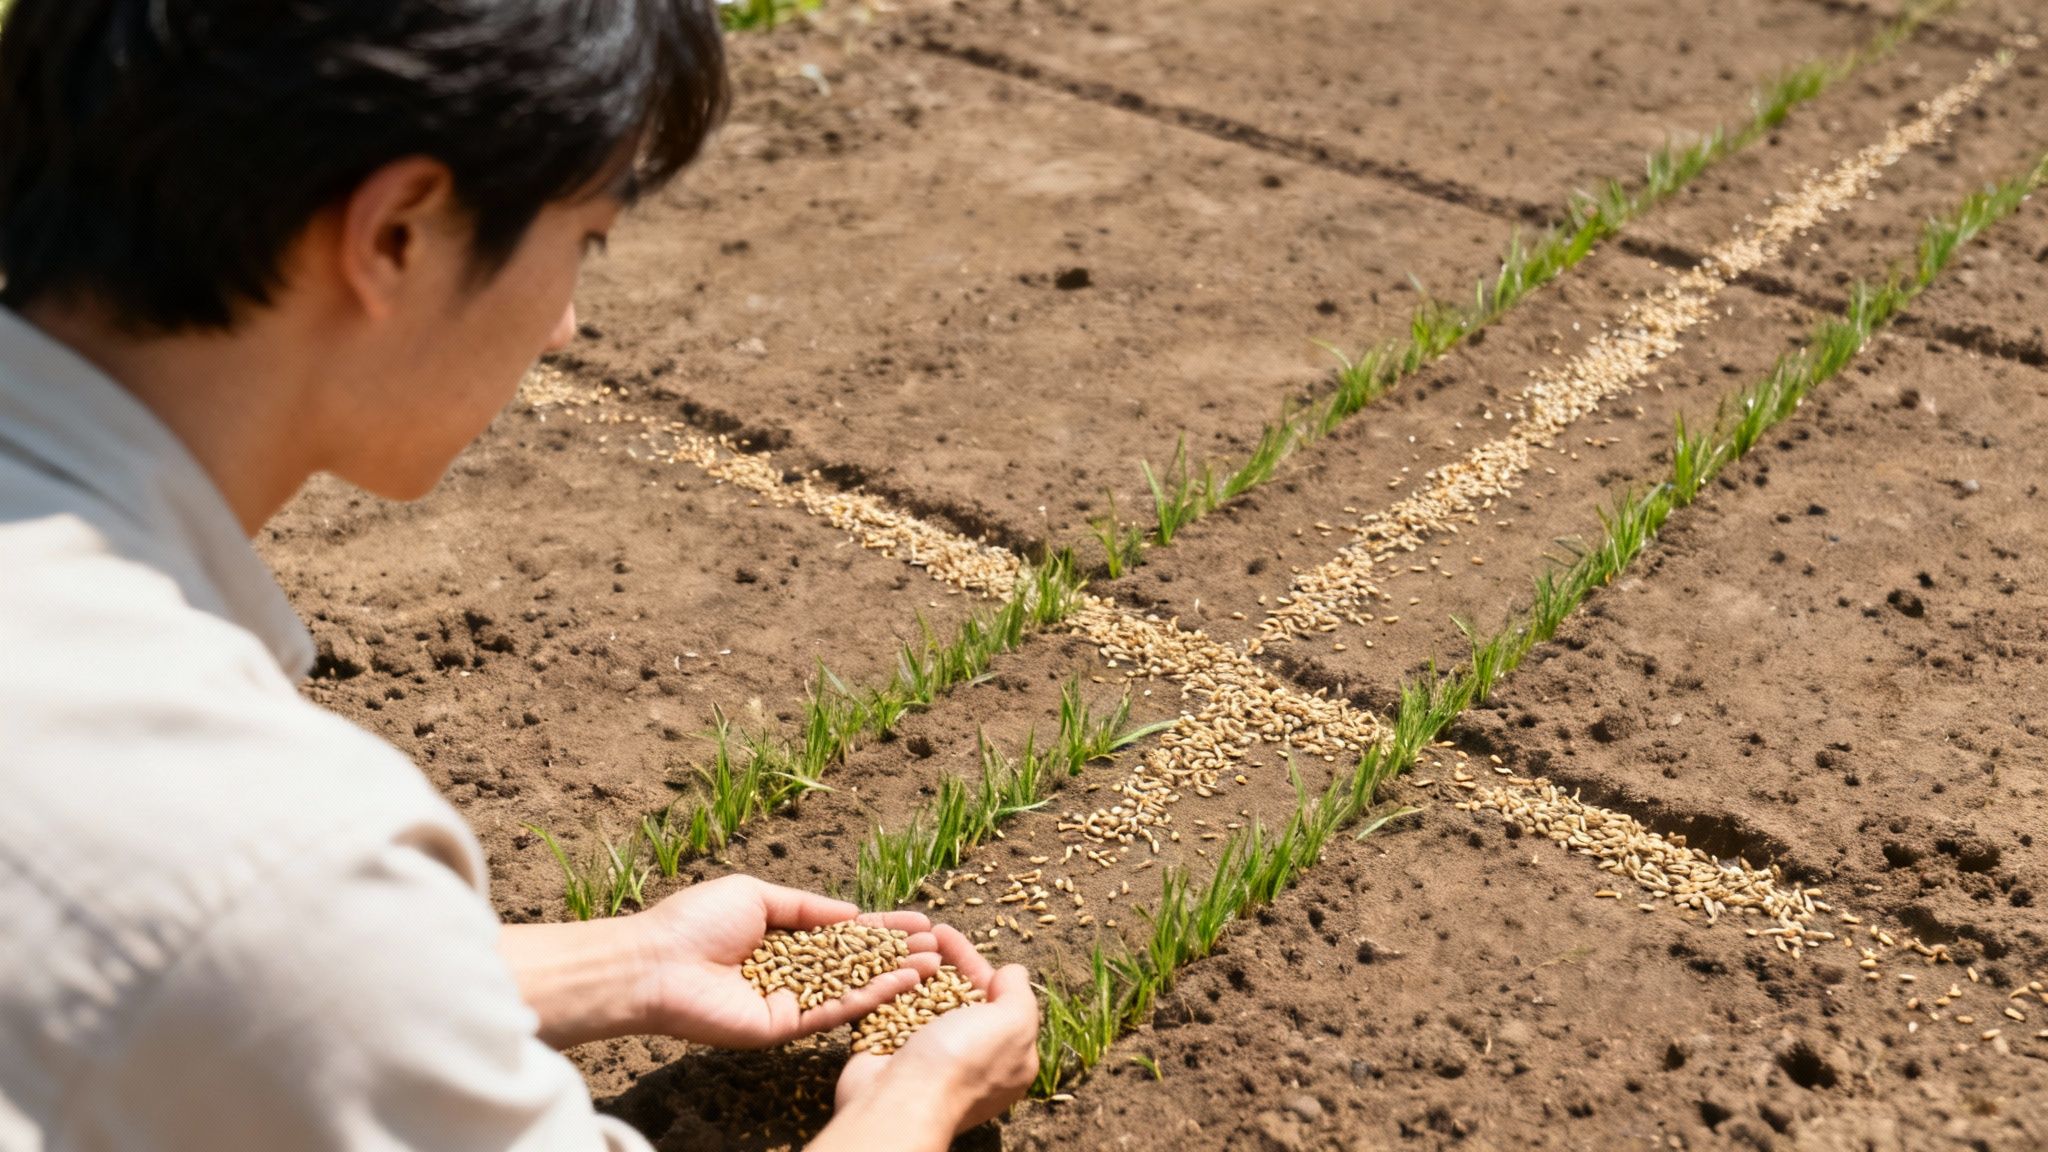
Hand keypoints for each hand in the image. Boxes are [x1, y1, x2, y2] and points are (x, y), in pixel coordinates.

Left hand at [634, 874, 938, 1048]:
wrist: (656, 964)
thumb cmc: (696, 922)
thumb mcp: (758, 895)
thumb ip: (808, 907)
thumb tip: (854, 912)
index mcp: (783, 938)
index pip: (843, 933)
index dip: (881, 927)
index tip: (920, 920)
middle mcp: (791, 971)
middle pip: (856, 962)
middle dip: (898, 952)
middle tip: (940, 945)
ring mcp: (790, 1001)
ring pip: (853, 988)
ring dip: (895, 976)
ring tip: (935, 963)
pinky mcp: (785, 1027)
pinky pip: (834, 1011)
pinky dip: (870, 997)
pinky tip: (901, 982)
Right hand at [830, 925, 1039, 1139]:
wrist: (900, 1102)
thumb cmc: (962, 1063)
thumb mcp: (1013, 1025)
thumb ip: (1019, 995)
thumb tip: (1012, 972)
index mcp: (1006, 1055)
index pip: (992, 996)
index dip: (971, 961)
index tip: (947, 933)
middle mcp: (967, 1057)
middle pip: (954, 995)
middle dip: (939, 961)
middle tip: (919, 933)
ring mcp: (925, 1057)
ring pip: (919, 1001)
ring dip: (911, 969)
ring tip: (899, 943)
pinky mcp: (889, 1053)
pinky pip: (889, 1013)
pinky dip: (886, 989)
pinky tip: (880, 964)